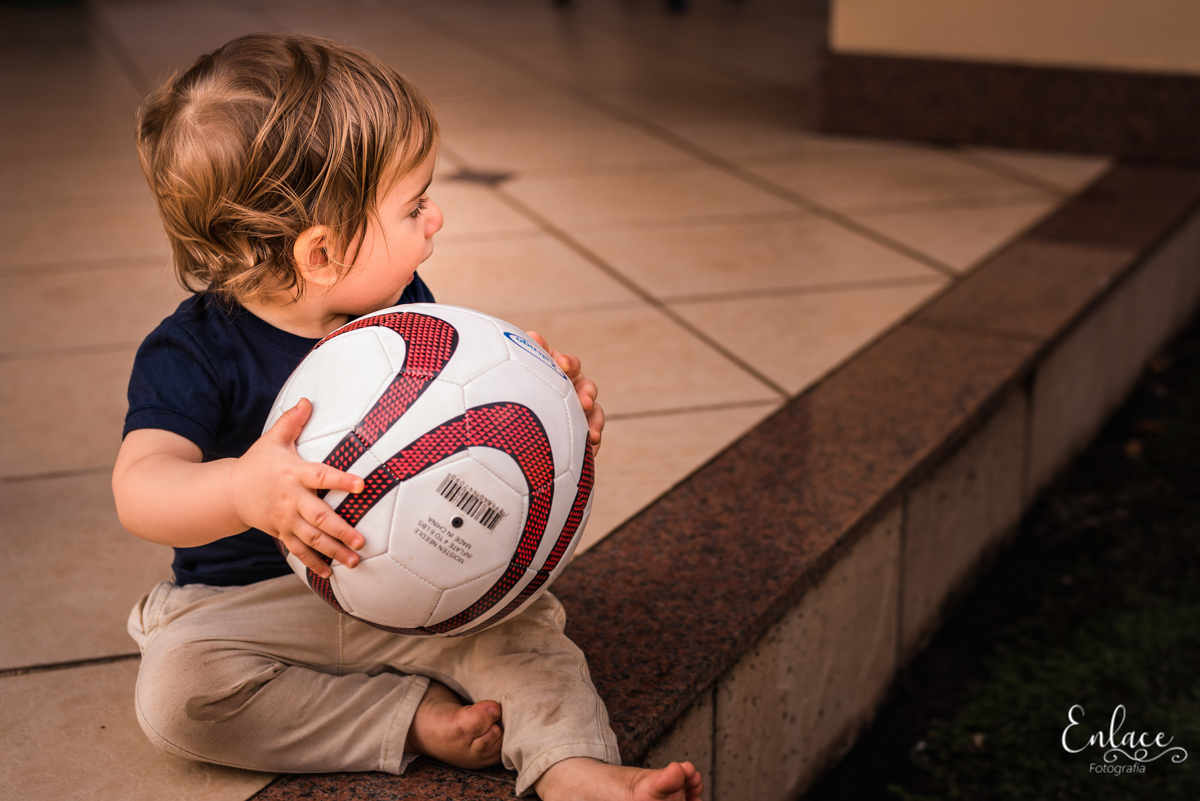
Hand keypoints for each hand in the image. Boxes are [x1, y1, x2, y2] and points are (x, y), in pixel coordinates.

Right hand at [230, 398, 365, 577]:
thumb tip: (307, 399)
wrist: (230, 492)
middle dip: (340, 530)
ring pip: (312, 539)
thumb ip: (292, 422)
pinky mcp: (281, 532)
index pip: (322, 476)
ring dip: (333, 551)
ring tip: (355, 560)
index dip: (342, 480)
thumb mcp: (273, 440)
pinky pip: (298, 551)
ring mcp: (286, 519)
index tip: (363, 485)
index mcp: (295, 474)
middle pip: (319, 517)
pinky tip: (330, 574)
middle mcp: (292, 500)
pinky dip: (313, 563)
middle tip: (361, 540)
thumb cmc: (259, 464)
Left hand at [526, 331, 604, 454]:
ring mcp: (579, 410)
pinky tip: (590, 446)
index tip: (561, 364)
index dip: (567, 362)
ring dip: (595, 421)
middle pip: (587, 387)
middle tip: (584, 401)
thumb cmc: (517, 391)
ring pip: (595, 412)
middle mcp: (573, 389)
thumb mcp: (521, 373)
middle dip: (587, 393)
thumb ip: (530, 355)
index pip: (569, 363)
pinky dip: (593, 439)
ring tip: (591, 433)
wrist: (515, 425)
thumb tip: (532, 335)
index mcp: (559, 373)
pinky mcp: (582, 432)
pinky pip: (592, 434)